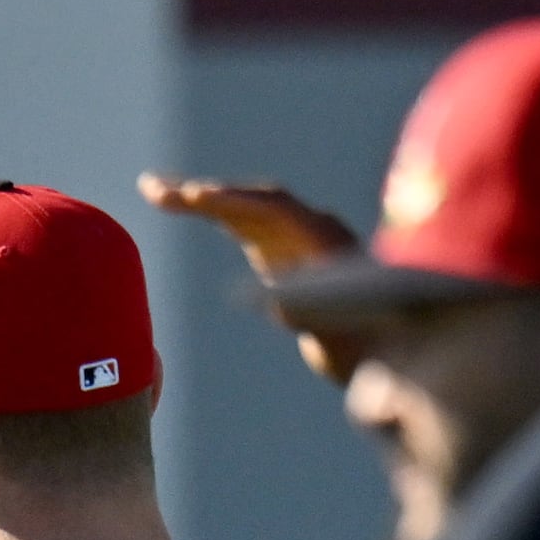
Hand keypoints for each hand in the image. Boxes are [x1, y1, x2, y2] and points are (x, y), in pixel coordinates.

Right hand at [137, 176, 369, 381]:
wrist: (385, 345)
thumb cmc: (362, 348)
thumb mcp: (339, 340)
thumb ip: (315, 321)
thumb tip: (280, 306)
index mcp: (328, 244)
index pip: (278, 210)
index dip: (237, 202)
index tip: (198, 197)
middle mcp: (312, 229)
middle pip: (257, 200)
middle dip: (210, 194)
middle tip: (160, 191)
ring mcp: (295, 235)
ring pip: (245, 206)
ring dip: (202, 198)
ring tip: (154, 190)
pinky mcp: (281, 246)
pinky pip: (243, 220)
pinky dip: (211, 211)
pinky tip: (178, 203)